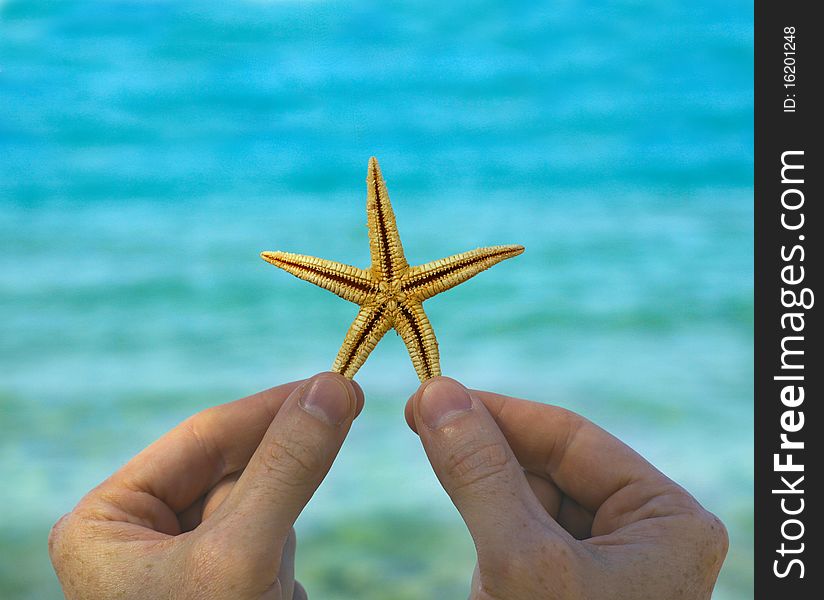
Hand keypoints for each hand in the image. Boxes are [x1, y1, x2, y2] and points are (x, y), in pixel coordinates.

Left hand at [48, 372, 361, 599]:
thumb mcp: (242, 554)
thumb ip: (285, 467)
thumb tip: (330, 385)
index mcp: (107, 521)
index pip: (199, 438)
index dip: (268, 406)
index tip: (332, 379)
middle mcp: (136, 537)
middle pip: (226, 465)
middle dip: (282, 445)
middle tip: (345, 399)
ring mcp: (179, 562)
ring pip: (250, 496)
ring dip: (288, 488)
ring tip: (314, 476)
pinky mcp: (219, 582)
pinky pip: (261, 532)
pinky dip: (287, 531)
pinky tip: (290, 551)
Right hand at [405, 377, 728, 599]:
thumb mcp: (520, 561)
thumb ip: (482, 475)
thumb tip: (439, 393)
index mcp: (667, 517)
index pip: (574, 437)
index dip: (502, 410)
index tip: (437, 391)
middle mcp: (647, 535)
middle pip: (553, 465)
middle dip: (488, 447)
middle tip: (421, 418)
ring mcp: (611, 564)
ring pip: (534, 499)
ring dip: (485, 488)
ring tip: (440, 467)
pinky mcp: (574, 588)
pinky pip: (526, 537)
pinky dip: (490, 530)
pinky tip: (474, 538)